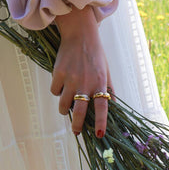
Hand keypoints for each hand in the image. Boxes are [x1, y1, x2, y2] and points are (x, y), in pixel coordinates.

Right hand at [51, 6, 113, 136]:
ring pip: (63, 104)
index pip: (102, 107)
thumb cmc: (96, 55)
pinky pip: (54, 91)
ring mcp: (71, 78)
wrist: (80, 35)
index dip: (101, 122)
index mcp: (100, 82)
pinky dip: (57, 91)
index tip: (99, 135)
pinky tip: (61, 84)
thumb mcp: (106, 71)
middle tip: (77, 132)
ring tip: (67, 106)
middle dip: (77, 125)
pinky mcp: (58, 73)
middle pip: (80, 111)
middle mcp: (85, 82)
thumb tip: (113, 107)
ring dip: (64, 108)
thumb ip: (109, 90)